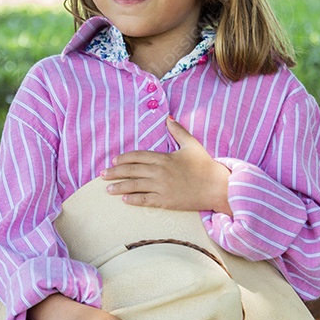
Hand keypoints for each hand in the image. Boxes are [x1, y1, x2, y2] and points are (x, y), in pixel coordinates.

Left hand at [101, 117, 232, 214]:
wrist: (217, 187)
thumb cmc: (205, 166)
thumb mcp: (192, 145)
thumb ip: (179, 131)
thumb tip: (169, 118)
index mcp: (164, 158)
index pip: (138, 156)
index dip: (124, 158)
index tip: (114, 161)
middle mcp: (160, 172)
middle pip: (132, 171)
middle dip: (115, 172)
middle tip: (102, 175)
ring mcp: (162, 187)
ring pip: (135, 186)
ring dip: (119, 187)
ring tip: (107, 189)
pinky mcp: (166, 201)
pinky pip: (145, 200)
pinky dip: (133, 199)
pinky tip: (124, 199)